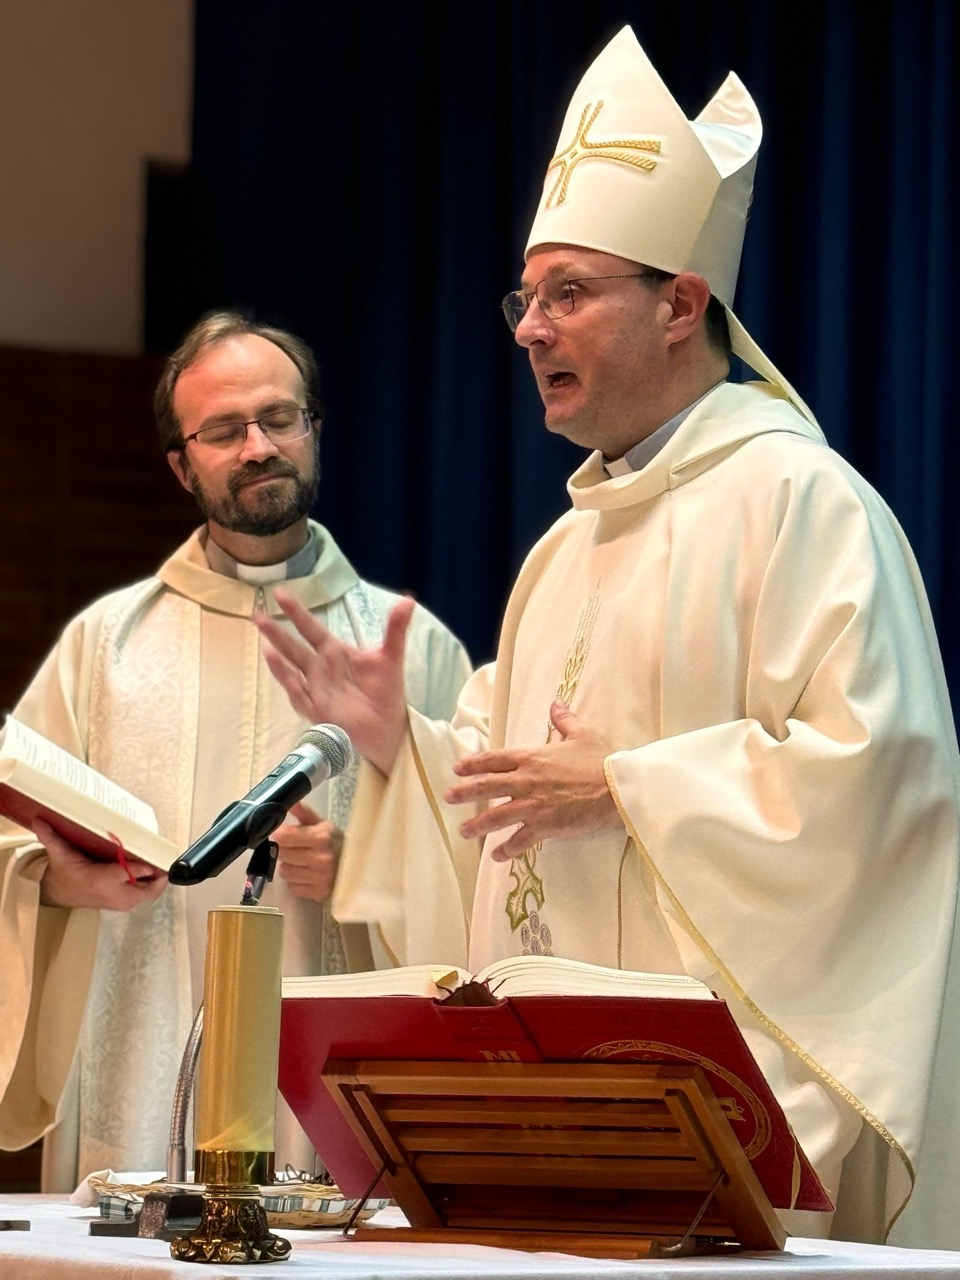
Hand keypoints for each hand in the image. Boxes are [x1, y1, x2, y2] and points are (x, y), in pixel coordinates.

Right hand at [35, 819, 167, 910]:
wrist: (60, 894)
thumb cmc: (65, 873)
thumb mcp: (58, 855)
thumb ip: (51, 837)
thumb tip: (39, 819)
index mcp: (99, 881)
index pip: (126, 874)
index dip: (140, 868)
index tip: (151, 861)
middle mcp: (114, 894)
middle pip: (147, 888)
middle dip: (158, 875)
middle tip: (166, 859)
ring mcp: (122, 901)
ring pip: (150, 892)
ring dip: (158, 879)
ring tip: (164, 861)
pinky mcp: (126, 903)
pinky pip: (147, 894)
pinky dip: (154, 883)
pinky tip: (156, 868)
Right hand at [255, 589, 412, 774]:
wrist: (388, 728)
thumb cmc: (385, 692)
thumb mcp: (391, 658)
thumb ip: (395, 629)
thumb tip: (408, 600)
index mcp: (334, 652)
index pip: (311, 629)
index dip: (297, 612)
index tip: (281, 594)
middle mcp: (320, 668)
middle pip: (294, 646)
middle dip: (276, 631)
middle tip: (257, 614)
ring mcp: (315, 689)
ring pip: (291, 668)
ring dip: (277, 656)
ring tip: (265, 642)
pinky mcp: (317, 709)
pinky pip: (299, 694)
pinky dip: (290, 681)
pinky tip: (280, 667)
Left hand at [273, 802, 343, 902]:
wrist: (358, 866)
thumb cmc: (336, 843)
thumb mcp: (323, 825)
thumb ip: (304, 813)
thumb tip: (290, 802)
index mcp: (321, 838)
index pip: (282, 837)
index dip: (280, 835)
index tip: (285, 835)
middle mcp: (320, 859)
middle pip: (281, 854)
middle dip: (285, 850)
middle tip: (296, 848)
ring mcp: (320, 878)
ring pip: (284, 872)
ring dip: (290, 867)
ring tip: (302, 863)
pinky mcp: (318, 893)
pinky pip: (292, 887)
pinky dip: (296, 882)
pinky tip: (307, 875)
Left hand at [444, 701, 622, 859]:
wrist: (616, 789)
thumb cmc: (600, 761)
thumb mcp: (582, 734)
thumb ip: (564, 719)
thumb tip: (556, 703)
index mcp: (532, 758)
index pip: (494, 760)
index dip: (474, 764)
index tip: (458, 768)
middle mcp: (526, 781)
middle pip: (487, 787)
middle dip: (465, 792)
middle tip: (449, 797)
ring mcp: (534, 805)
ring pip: (497, 816)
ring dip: (478, 825)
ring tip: (464, 831)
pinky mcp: (545, 826)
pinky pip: (520, 840)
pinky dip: (507, 849)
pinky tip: (496, 855)